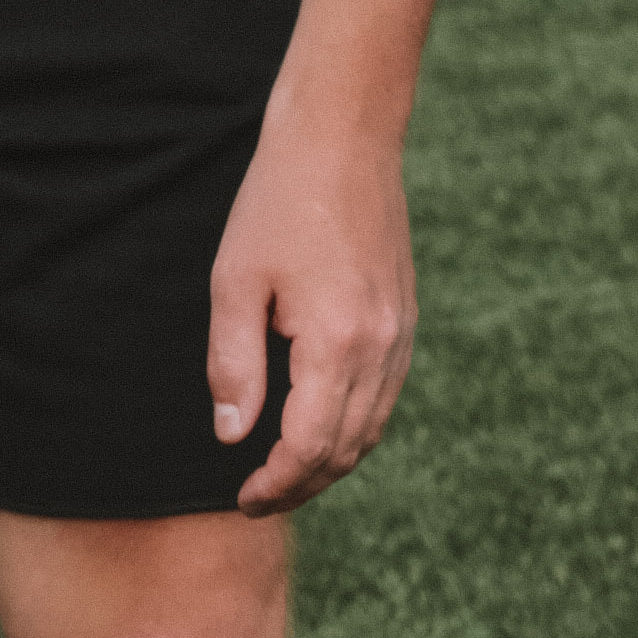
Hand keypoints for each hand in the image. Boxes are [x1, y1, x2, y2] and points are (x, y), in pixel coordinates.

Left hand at [208, 94, 417, 515]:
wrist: (344, 137)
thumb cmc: (278, 203)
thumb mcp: (234, 284)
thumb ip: (233, 366)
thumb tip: (233, 436)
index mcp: (337, 342)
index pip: (309, 447)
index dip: (276, 485)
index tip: (242, 498)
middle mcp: (380, 347)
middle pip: (345, 451)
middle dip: (301, 487)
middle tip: (257, 499)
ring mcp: (400, 335)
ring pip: (371, 431)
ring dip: (329, 465)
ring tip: (283, 477)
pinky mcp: (404, 322)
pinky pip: (383, 399)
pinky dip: (352, 431)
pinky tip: (318, 434)